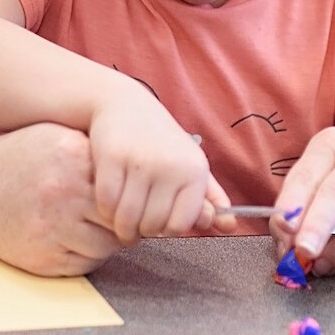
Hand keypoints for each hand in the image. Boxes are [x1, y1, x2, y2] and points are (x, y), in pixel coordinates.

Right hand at [0, 123, 123, 276]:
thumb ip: (95, 149)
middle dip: (122, 220)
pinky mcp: (43, 258)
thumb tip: (144, 171)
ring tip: (90, 226)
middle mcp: (62, 191)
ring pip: (108, 245)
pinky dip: (86, 256)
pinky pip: (87, 264)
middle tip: (113, 216)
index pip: (124, 182)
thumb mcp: (55, 137)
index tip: (123, 195)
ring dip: (106, 240)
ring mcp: (52, 227)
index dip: (128, 192)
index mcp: (70, 154)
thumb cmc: (20, 160)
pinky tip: (71, 239)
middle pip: (121, 216)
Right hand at [86, 90, 228, 243]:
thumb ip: (209, 197)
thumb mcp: (189, 162)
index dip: (165, 230)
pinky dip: (104, 210)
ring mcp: (141, 161)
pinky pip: (106, 204)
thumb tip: (231, 226)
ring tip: (120, 219)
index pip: (179, 226)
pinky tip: (108, 203)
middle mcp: (171, 166)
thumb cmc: (160, 140)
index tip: (157, 223)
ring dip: (120, 225)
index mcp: (195, 171)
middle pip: (151, 226)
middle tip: (135, 221)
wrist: (124, 104)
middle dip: (140, 230)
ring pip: (127, 219)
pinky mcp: (112, 157)